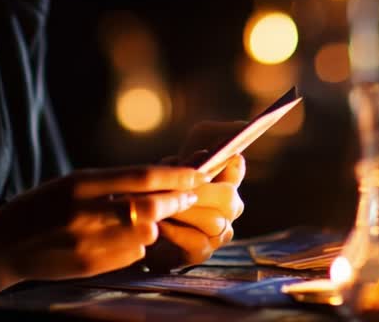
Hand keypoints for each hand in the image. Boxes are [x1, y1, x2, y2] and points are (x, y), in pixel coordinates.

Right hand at [0, 165, 204, 302]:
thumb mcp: (69, 184)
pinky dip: (138, 245)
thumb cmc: (39, 208)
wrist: (2, 246)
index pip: (140, 177)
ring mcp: (87, 242)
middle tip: (189, 196)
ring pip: (145, 232)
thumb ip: (108, 183)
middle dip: (176, 200)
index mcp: (79, 183)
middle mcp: (84, 212)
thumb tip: (157, 180)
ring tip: (153, 218)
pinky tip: (128, 238)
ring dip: (155, 224)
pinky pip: (131, 254)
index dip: (175, 176)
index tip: (198, 173)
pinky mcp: (89, 266)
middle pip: (149, 206)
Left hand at [144, 120, 248, 270]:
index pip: (236, 167)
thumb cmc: (163, 183)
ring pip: (213, 221)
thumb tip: (241, 125)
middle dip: (201, 189)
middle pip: (229, 196)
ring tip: (162, 205)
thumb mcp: (180, 154)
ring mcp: (218, 232)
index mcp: (226, 180)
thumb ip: (208, 138)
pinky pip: (197, 243)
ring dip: (185, 210)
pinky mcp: (201, 254)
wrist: (137, 221)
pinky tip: (161, 224)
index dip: (230, 162)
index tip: (222, 156)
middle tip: (179, 186)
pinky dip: (178, 232)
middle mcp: (229, 208)